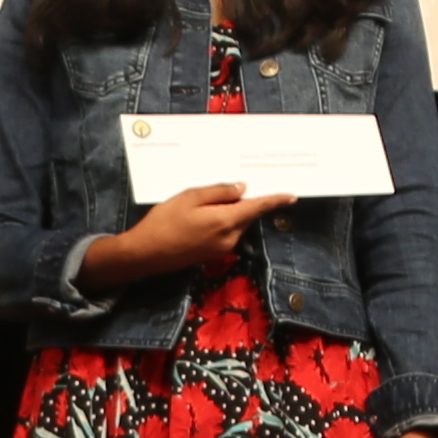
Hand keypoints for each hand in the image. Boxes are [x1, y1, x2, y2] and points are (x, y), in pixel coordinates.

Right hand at [91, 182, 282, 285]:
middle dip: (246, 201)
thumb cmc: (164, 222)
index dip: (275, 200)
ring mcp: (222, 248)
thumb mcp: (190, 198)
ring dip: (230, 211)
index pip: (257, 208)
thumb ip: (219, 192)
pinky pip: (226, 232)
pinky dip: (222, 220)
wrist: (145, 254)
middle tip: (238, 183)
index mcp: (226, 221)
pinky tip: (204, 213)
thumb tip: (242, 189)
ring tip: (210, 198)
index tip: (291, 196)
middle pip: (246, 215)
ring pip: (235, 223)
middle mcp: (230, 238)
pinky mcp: (212, 254)